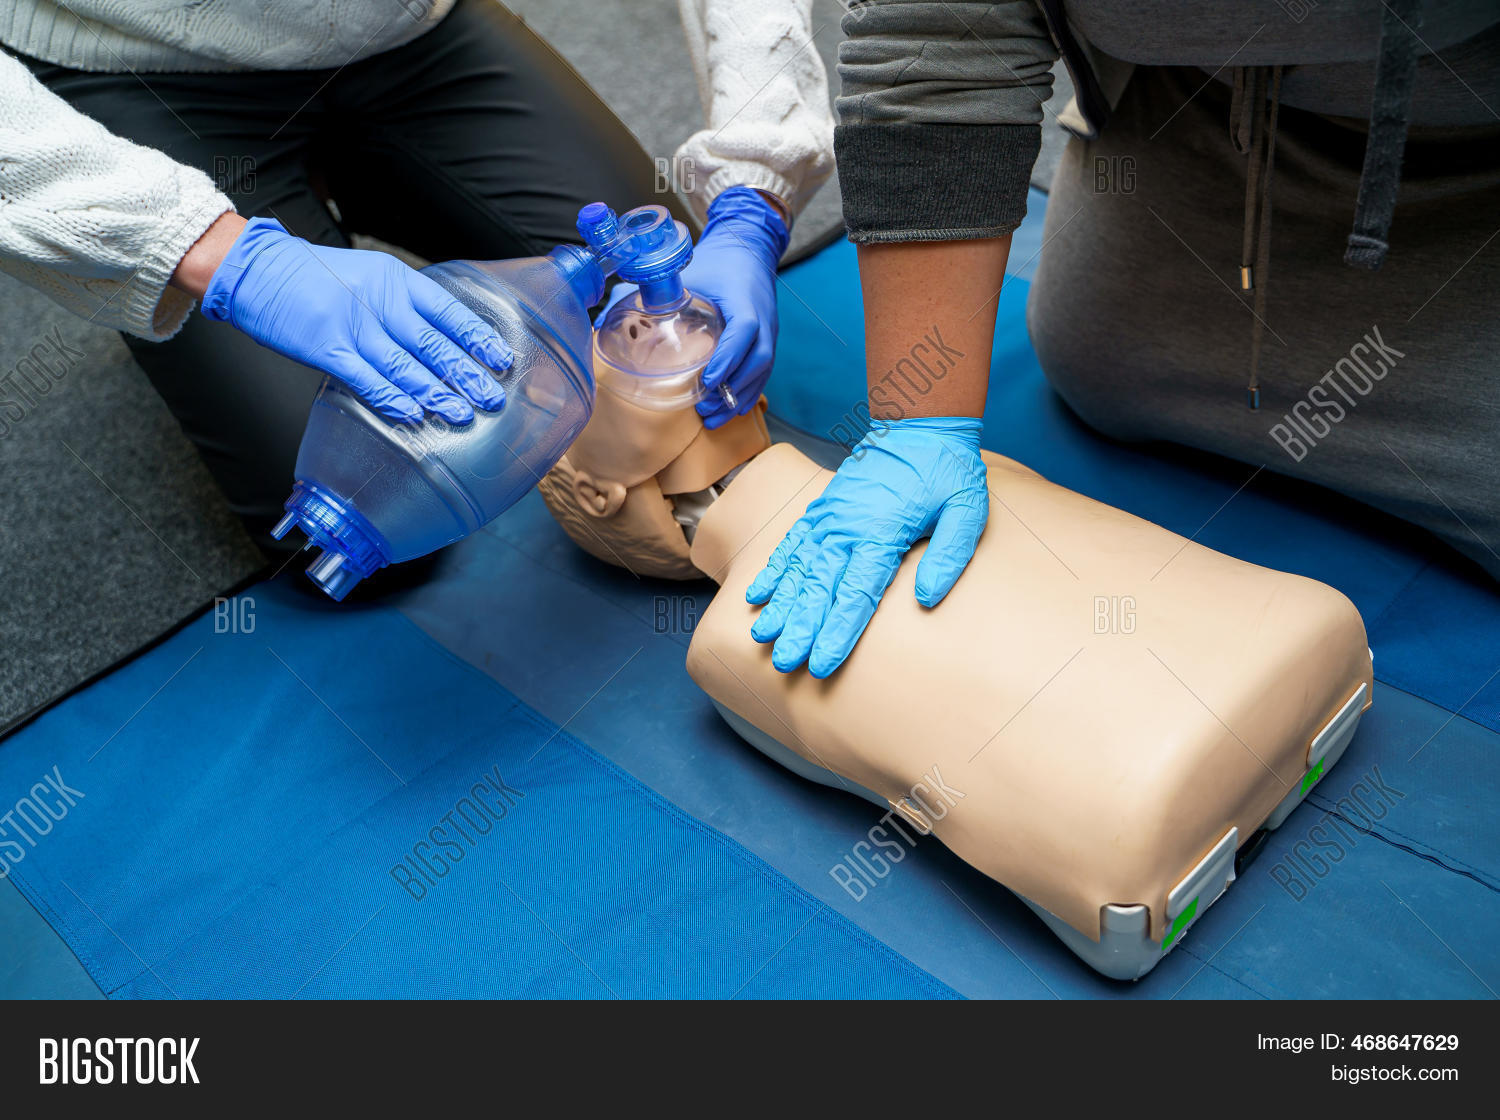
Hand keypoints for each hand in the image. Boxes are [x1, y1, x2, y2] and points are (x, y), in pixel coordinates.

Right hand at [195, 216, 510, 423]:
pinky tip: (414, 413)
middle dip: (467, 374)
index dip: (477, 338)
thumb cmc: (317, 276)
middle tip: (493, 398)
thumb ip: (404, 303)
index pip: (449, 311)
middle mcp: (380, 302)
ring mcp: (353, 326)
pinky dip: (392, 398)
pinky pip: (366, 379)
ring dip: (436, 393)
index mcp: (396, 280)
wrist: (258, 270)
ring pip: (405, 366)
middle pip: (433, 343)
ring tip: (463, 413)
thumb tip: (443, 337)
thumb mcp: (370, 275)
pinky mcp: (327, 349)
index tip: (501, 360)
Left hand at [596, 187, 788, 428]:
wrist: (749, 247)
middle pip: (758, 360)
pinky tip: (731, 408)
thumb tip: (608, 313)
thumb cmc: (716, 262)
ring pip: (762, 370)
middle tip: (704, 409)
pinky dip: (748, 392)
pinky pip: (764, 370)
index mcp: (743, 299)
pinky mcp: (770, 338)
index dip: (728, 358)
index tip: (707, 381)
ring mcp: (770, 329)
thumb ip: (652, 292)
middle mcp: (763, 317)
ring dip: (739, 397)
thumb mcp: (687, 272)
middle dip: (732, 388)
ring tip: (713, 418)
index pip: (744, 331)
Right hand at [746, 417, 987, 677]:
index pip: (856, 593)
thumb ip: (949, 556)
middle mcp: (848, 526)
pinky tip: (758, 594)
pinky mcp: (823, 508)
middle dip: (800, 627)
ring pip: (799, 567)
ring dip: (780, 603)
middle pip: (819, 586)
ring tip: (763, 634)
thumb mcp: (966, 510)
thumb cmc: (948, 471)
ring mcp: (830, 516)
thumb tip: (927, 599)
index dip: (838, 632)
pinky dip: (774, 568)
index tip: (822, 663)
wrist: (921, 423)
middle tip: (784, 662)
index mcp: (882, 532)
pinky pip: (792, 542)